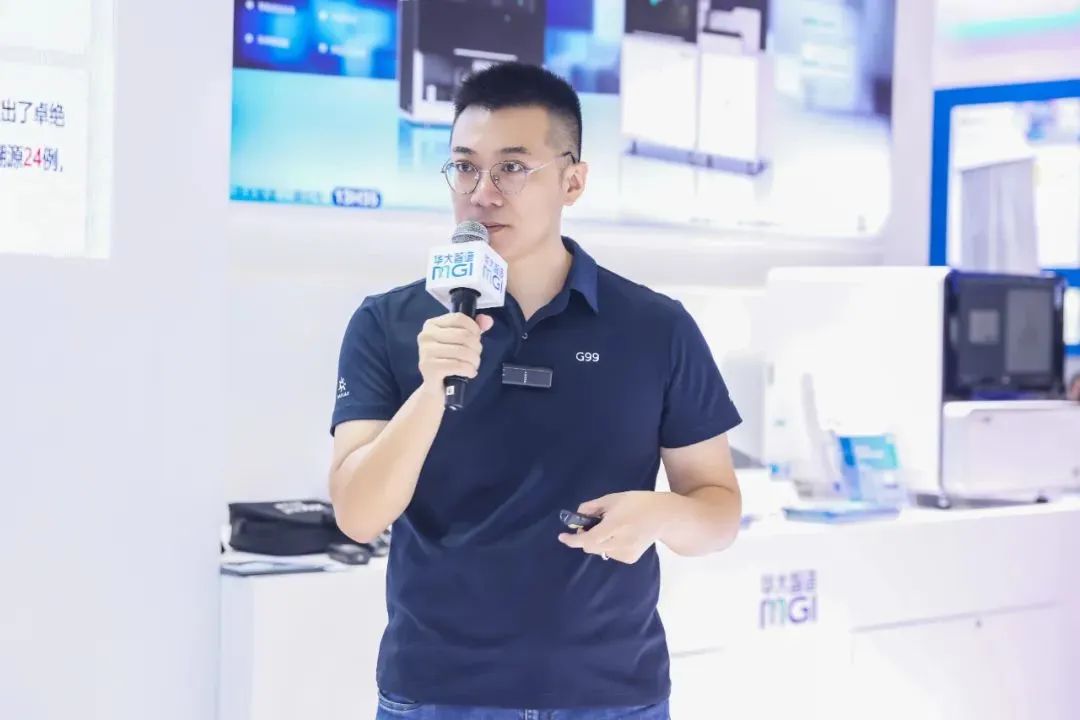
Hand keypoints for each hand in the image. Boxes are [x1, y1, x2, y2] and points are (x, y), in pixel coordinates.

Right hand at [417, 313, 493, 396]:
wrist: (436, 388)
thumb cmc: (449, 361)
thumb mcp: (462, 342)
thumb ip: (475, 328)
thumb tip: (488, 320)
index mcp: (432, 324)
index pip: (459, 318)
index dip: (474, 329)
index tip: (476, 339)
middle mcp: (426, 335)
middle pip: (463, 335)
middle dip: (476, 347)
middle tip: (475, 356)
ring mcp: (426, 352)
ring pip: (463, 351)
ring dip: (474, 360)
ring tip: (472, 366)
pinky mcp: (429, 368)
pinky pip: (459, 365)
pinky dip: (469, 370)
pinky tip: (469, 373)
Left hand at [557, 491, 674, 564]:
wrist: (663, 517)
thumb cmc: (637, 503)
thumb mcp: (613, 499)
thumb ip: (593, 507)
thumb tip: (578, 515)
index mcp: (615, 525)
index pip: (588, 539)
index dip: (572, 539)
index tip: (562, 536)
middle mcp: (620, 542)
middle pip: (591, 547)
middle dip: (585, 538)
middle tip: (590, 524)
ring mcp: (626, 553)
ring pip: (600, 551)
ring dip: (598, 541)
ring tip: (612, 528)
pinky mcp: (630, 559)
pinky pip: (610, 554)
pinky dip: (608, 545)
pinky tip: (621, 535)